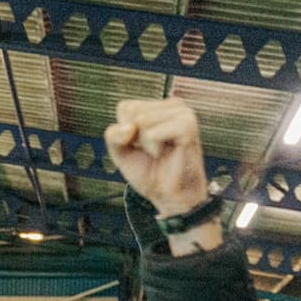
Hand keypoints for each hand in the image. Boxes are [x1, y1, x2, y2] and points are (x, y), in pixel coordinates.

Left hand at [104, 96, 209, 218]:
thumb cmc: (149, 172)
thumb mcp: (120, 151)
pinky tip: (166, 154)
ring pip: (142, 120)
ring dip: (146, 144)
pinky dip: (153, 148)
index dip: (125, 133)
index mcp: (160, 106)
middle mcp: (173, 105)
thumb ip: (113, 135)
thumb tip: (131, 127)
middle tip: (154, 152)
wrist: (170, 196)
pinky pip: (153, 133)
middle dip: (136, 138)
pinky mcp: (188, 126)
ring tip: (161, 153)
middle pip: (133, 112)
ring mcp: (183, 113)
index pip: (125, 107)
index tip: (142, 147)